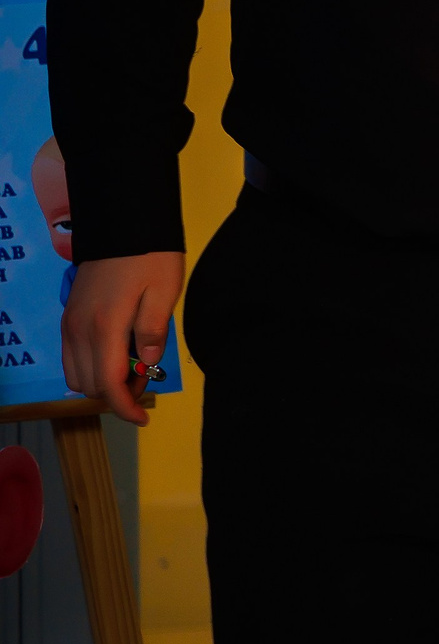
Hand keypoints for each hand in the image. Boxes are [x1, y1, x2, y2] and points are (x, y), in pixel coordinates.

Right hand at [61, 250, 184, 424]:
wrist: (122, 224)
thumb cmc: (150, 256)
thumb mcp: (164, 292)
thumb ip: (153, 332)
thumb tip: (146, 365)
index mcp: (105, 327)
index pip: (107, 384)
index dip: (124, 408)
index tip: (143, 419)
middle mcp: (79, 330)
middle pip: (89, 384)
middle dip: (116, 394)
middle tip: (147, 380)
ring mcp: (69, 323)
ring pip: (76, 374)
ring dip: (102, 382)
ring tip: (135, 368)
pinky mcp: (68, 316)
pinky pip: (72, 356)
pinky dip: (91, 366)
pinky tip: (118, 355)